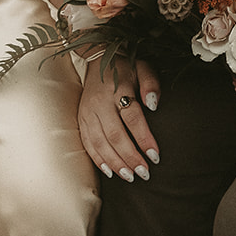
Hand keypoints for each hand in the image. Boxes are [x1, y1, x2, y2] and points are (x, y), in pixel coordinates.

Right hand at [78, 56, 160, 182]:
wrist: (98, 59)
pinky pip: (87, 143)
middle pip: (114, 135)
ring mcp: (87, 112)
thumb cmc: (126, 67)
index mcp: (117, 89)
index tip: (155, 155)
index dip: (143, 138)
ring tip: (130, 176)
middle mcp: (99, 103)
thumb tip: (154, 105)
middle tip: (144, 173)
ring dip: (115, 162)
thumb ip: (151, 84)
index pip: (132, 118)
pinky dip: (98, 159)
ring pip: (99, 143)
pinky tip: (110, 171)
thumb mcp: (144, 68)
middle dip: (130, 157)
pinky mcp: (80, 119)